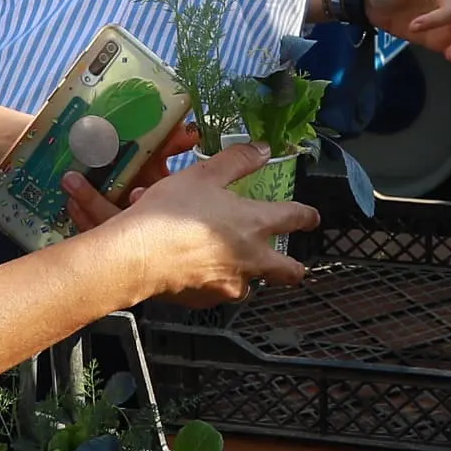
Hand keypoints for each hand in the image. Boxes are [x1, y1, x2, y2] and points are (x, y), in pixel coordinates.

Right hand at [96, 143, 315, 302]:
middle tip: (294, 266)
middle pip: (287, 271)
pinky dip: (213, 282)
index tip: (312, 218)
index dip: (306, 216)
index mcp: (255, 224)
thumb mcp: (204, 174)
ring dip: (246, 275)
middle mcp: (251, 259)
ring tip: (230, 265)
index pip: (293, 218)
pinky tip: (195, 270)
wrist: (138, 256)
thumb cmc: (171, 211)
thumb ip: (237, 160)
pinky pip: (218, 292)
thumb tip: (264, 148)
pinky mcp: (207, 301)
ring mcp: (230, 285)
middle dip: (293, 268)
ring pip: (250, 284)